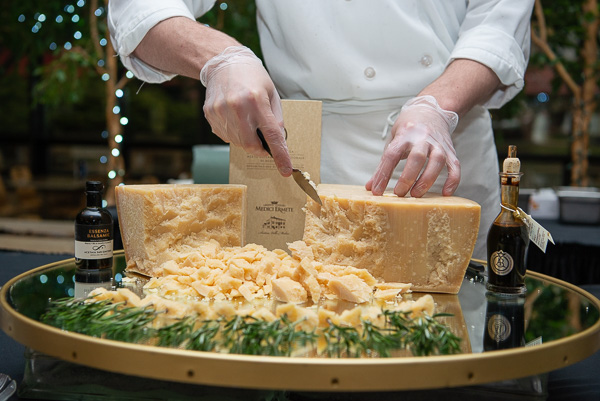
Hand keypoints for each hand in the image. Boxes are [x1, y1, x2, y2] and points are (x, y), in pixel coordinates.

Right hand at [200, 46, 291, 175]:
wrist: (223, 62)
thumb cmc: (252, 77)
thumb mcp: (271, 93)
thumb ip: (276, 119)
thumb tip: (278, 142)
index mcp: (256, 101)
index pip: (271, 135)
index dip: (280, 155)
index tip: (285, 170)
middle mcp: (237, 107)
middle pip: (250, 145)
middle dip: (259, 149)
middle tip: (263, 142)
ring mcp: (221, 112)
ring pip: (237, 142)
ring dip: (246, 139)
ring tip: (246, 120)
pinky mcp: (210, 114)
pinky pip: (225, 135)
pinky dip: (234, 133)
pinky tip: (235, 117)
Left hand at [366, 95, 459, 196]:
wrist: (432, 110)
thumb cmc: (408, 128)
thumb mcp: (392, 140)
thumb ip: (383, 164)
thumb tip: (370, 187)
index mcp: (404, 134)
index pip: (391, 155)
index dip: (383, 174)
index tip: (377, 191)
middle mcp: (422, 137)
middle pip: (416, 157)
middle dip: (407, 178)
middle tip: (399, 193)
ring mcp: (438, 143)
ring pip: (437, 161)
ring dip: (427, 180)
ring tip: (416, 194)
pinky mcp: (450, 150)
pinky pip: (454, 166)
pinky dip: (453, 180)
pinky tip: (445, 193)